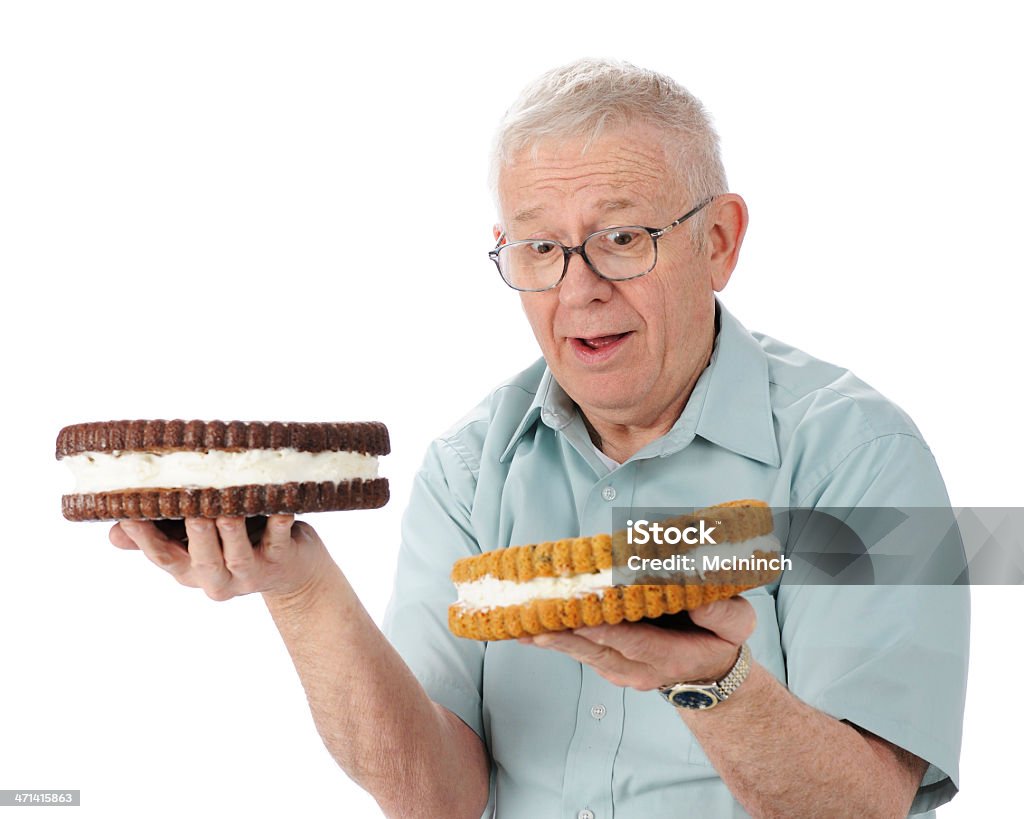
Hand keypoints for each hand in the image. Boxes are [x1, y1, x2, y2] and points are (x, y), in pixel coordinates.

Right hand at [110, 515, 331, 601]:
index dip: (144, 539)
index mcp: (190, 570)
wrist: (293, 570)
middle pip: (201, 560)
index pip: (163, 557)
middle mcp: (217, 578)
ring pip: (237, 555)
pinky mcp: (282, 560)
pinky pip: (279, 540)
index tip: (130, 515)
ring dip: (231, 533)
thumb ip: (160, 535)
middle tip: (189, 510)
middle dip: (194, 535)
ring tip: (225, 511)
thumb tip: (113, 532)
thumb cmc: (237, 542)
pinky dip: (279, 523)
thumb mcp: (195, 543)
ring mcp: (251, 573)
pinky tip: (279, 507)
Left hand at [521, 598, 754, 689]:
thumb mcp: (737, 625)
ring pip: (580, 651)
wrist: (710, 673)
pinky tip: (526, 624)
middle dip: (564, 634)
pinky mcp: (606, 663)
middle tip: (532, 620)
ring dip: (550, 636)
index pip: (634, 642)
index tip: (581, 617)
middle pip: (596, 650)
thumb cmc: (720, 639)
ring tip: (518, 621)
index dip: (607, 629)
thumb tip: (700, 595)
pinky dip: (553, 636)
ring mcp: (619, 669)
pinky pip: (577, 649)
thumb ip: (722, 612)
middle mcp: (638, 668)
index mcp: (669, 657)